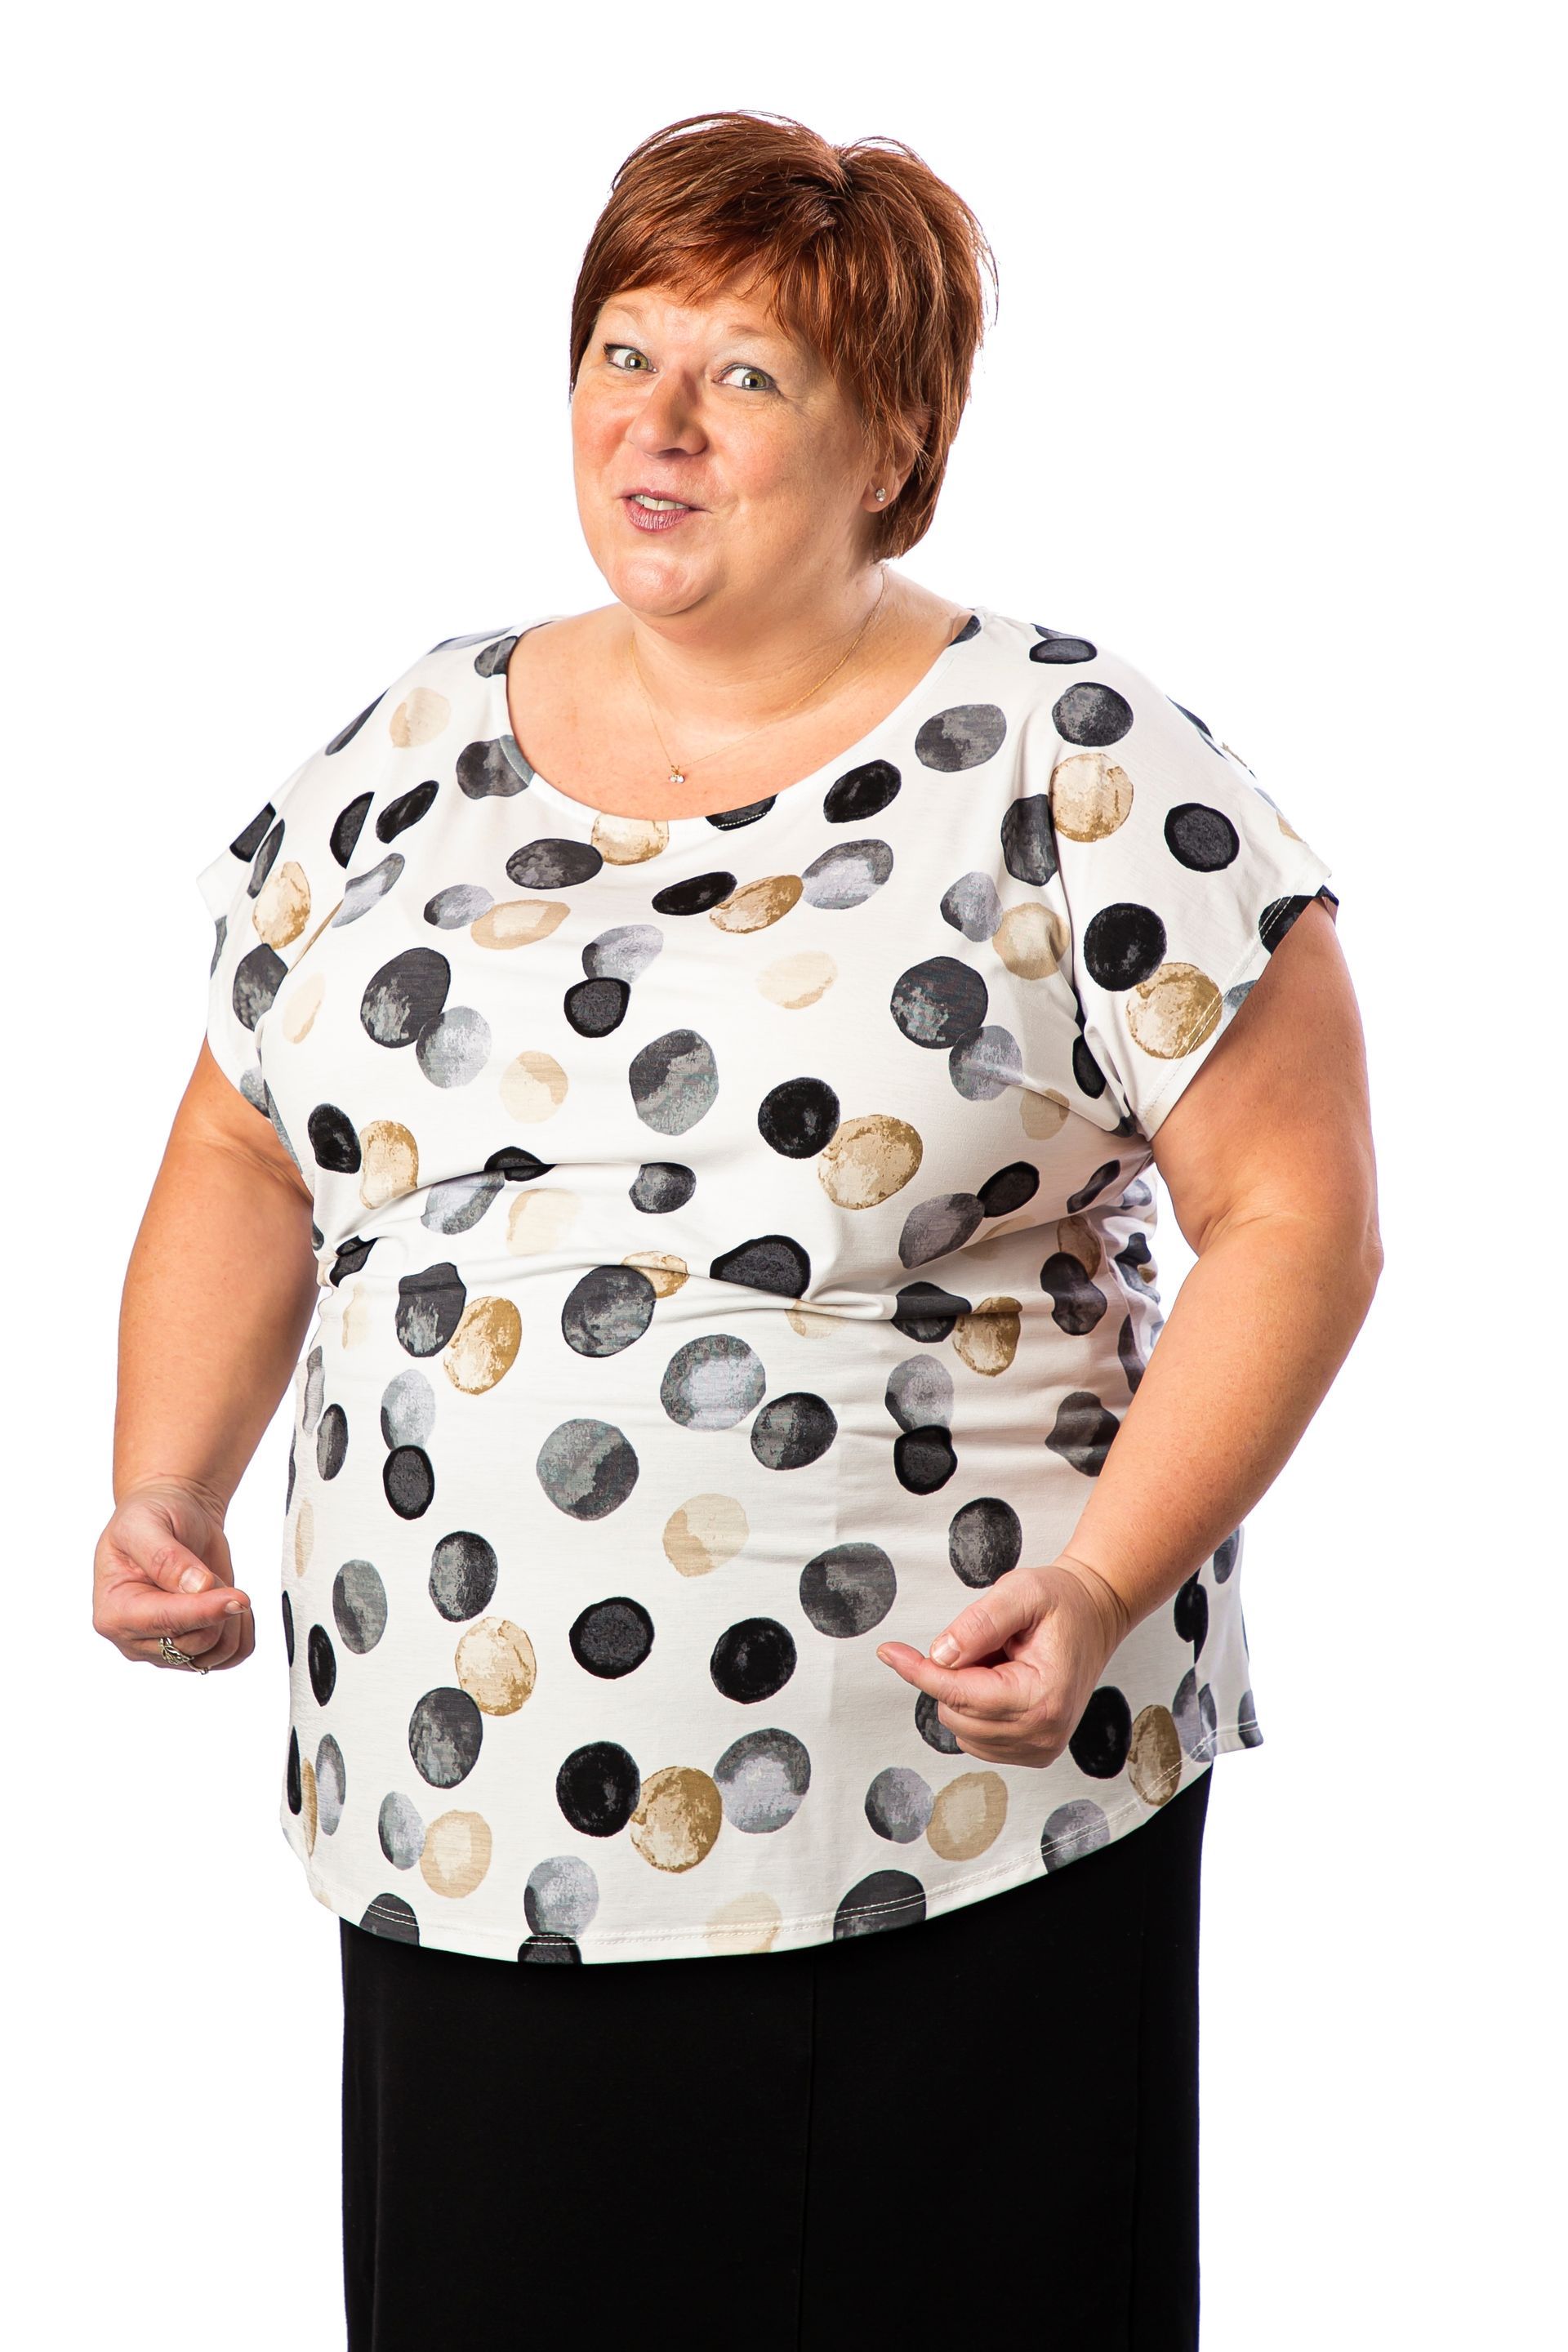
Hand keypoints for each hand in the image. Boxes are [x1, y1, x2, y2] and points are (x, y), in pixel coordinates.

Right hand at [93, 1479, 254, 1672]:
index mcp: (114, 1612)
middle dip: (216, 1603)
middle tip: (207, 1571)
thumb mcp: (146, 1524)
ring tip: (215, 1582)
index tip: (237, 1596)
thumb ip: (166, 1557)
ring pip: (219, 1652)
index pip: (165, 1622)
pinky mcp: (193, 1651)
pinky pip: (234, 1654)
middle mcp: (136, 1639)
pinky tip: (232, 1602)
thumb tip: (197, 1587)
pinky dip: (244, 1629)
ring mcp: (165, 1649)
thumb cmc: (150, 1517)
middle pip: (195, 1643)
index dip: (203, 1611)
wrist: (171, 1520)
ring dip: (232, 1616)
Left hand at [875, 1556, 1131, 1766]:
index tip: (888, 1651)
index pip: (960, 1693)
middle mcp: (1043, 1733)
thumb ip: (979, 1622)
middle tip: (989, 1642)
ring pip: (960, 1727)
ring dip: (966, 1691)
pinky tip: (1003, 1680)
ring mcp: (1039, 1748)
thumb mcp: (1021, 1592)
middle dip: (955, 1674)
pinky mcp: (1032, 1751)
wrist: (1094, 1615)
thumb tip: (939, 1655)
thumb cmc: (1062, 1601)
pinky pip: (974, 1737)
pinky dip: (975, 1707)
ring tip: (1002, 1660)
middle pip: (955, 1711)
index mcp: (1043, 1697)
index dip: (919, 1670)